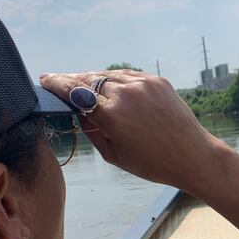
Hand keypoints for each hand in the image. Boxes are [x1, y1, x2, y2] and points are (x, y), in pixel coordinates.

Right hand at [40, 70, 219, 188]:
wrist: (194, 155)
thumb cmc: (154, 163)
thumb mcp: (115, 155)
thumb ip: (92, 131)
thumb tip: (77, 112)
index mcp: (112, 116)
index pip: (75, 92)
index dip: (57, 84)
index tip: (45, 80)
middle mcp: (126, 94)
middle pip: (89, 80)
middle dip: (71, 80)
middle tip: (57, 80)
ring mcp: (143, 84)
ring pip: (108, 75)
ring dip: (93, 78)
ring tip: (82, 84)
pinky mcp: (157, 80)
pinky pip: (128, 75)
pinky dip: (115, 79)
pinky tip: (108, 84)